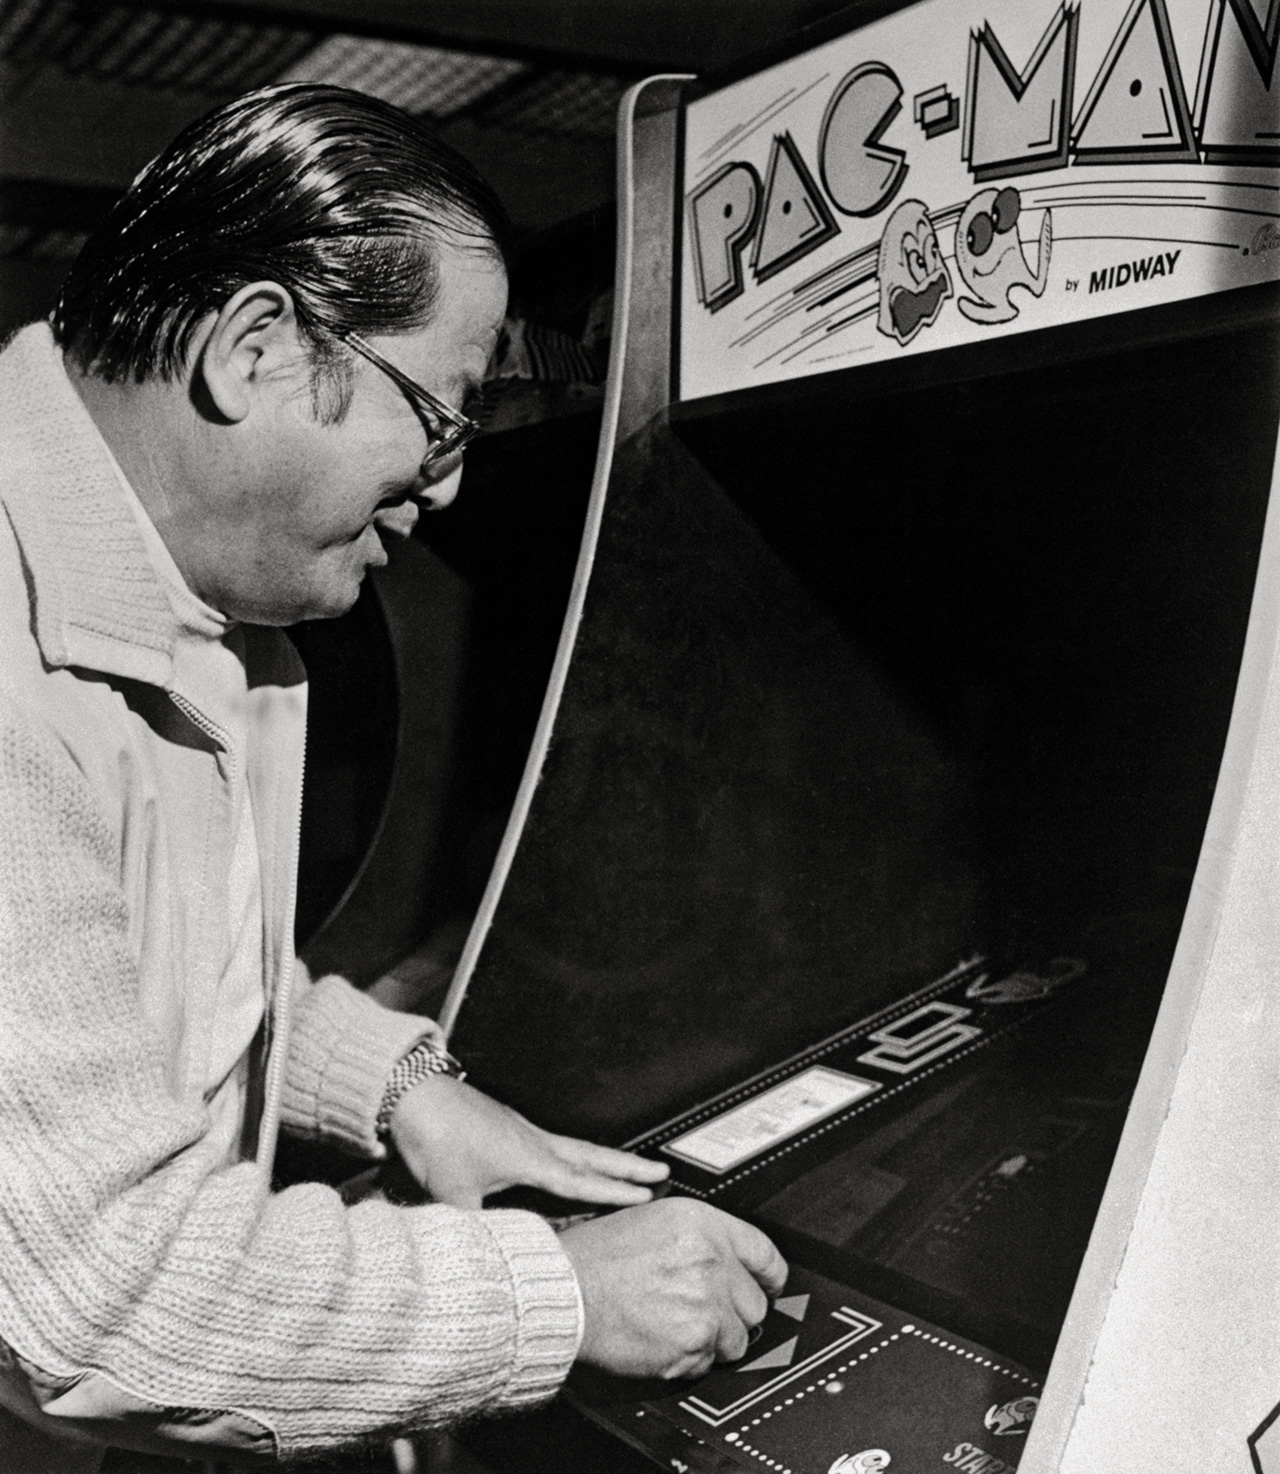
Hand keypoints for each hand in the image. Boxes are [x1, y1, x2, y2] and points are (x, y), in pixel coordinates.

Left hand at [388, 1075, 669, 1209]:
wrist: (416, 1096)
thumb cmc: (438, 1139)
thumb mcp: (454, 1193)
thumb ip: (476, 1228)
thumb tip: (489, 1257)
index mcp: (529, 1158)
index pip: (582, 1179)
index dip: (615, 1191)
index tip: (648, 1195)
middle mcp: (533, 1142)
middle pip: (591, 1155)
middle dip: (627, 1166)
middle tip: (660, 1170)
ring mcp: (521, 1130)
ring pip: (574, 1146)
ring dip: (603, 1156)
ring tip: (626, 1165)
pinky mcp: (507, 1126)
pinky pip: (553, 1143)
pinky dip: (573, 1152)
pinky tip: (566, 1159)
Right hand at [558, 1197, 787, 1379]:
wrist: (564, 1290)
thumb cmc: (596, 1255)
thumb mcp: (654, 1218)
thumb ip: (700, 1237)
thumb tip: (729, 1260)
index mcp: (704, 1225)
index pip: (765, 1254)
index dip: (770, 1276)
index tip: (769, 1286)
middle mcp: (711, 1263)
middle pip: (756, 1303)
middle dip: (735, 1311)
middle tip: (705, 1310)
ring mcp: (705, 1308)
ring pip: (738, 1339)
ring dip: (716, 1338)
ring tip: (677, 1324)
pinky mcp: (691, 1347)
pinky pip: (709, 1363)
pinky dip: (691, 1359)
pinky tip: (663, 1338)